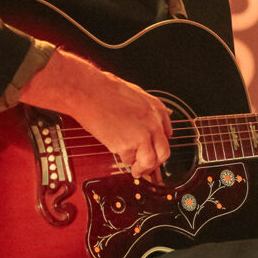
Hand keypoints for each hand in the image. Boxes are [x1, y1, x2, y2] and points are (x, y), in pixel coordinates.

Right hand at [20, 48, 172, 178]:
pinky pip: (128, 160)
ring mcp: (141, 136)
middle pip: (163, 153)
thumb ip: (148, 109)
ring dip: (141, 168)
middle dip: (155, 164)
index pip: (168, 135)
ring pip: (149, 162)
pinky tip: (118, 151)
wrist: (90, 92)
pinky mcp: (126, 145)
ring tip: (135, 168)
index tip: (155, 152)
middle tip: (147, 167)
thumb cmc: (106, 90)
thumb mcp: (136, 93)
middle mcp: (153, 124)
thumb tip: (156, 118)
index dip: (160, 146)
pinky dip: (123, 159)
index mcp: (156, 110)